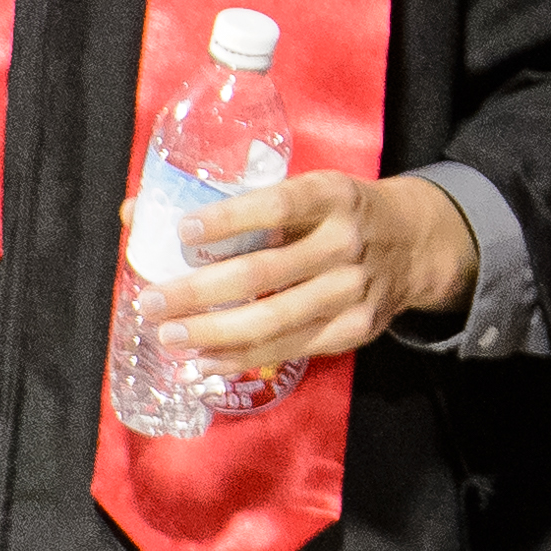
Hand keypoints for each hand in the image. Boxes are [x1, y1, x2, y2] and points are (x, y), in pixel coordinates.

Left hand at [142, 170, 477, 369]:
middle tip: (152, 303)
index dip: (229, 220)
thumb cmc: (337, 212)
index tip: (181, 231)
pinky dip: (242, 359)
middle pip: (263, 273)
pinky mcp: (356, 328)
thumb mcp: (306, 189)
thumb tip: (135, 211)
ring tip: (170, 336)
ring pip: (274, 320)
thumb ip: (234, 201)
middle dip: (199, 293)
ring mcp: (353, 290)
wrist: (415, 243)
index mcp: (331, 195)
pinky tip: (205, 362)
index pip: (278, 205)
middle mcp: (345, 242)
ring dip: (213, 334)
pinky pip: (291, 349)